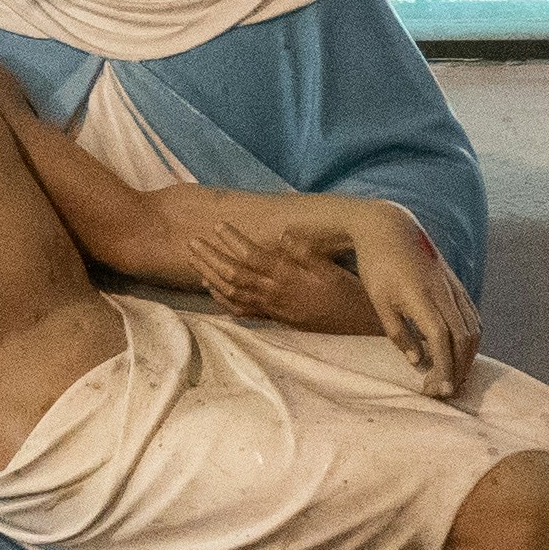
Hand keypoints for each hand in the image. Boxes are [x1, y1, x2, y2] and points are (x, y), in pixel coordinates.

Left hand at [174, 204, 344, 322]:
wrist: (357, 324)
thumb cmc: (347, 291)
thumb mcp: (331, 268)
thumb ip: (306, 251)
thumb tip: (282, 233)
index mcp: (288, 277)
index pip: (253, 256)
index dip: (232, 240)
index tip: (218, 225)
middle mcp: (275, 294)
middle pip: (233, 274)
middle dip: (210, 257)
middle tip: (192, 240)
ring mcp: (271, 308)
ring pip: (231, 292)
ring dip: (209, 274)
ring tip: (193, 258)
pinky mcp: (273, 318)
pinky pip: (240, 310)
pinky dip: (221, 298)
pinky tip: (210, 287)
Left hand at [346, 209, 474, 396]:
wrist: (391, 228)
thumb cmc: (378, 266)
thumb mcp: (379, 302)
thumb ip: (399, 334)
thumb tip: (419, 363)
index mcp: (422, 297)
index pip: (441, 339)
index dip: (444, 367)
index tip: (440, 390)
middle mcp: (444, 293)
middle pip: (463, 339)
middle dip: (458, 369)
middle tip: (444, 391)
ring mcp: (454, 288)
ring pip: (473, 329)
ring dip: (468, 358)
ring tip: (454, 377)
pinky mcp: (457, 285)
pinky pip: (472, 317)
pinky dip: (471, 340)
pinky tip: (461, 353)